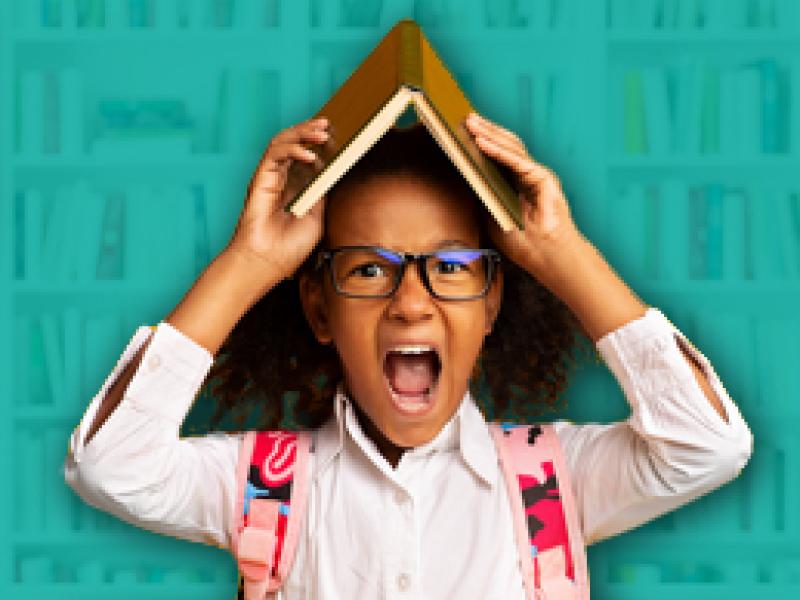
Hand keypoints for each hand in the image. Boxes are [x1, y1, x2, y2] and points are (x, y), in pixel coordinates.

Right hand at [224, 116, 330, 284]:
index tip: (339, 134)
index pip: (307, 156)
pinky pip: (274, 154)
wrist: (267, 264)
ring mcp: (269, 178)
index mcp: (294, 187)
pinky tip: (309, 154)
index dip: (320, 142)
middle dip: (311, 130)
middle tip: (329, 124)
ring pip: (283, 142)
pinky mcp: (260, 179)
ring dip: (303, 133)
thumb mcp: (317, 218)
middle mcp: (281, 179)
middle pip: (294, 143)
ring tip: (322, 133)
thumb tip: (334, 172)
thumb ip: (322, 194)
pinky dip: (293, 149)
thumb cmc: (289, 248)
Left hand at [464, 111, 585, 284]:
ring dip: (489, 135)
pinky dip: (500, 152)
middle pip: (504, 145)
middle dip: (484, 130)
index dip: (482, 140)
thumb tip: (463, 179)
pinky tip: (484, 144)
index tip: (462, 129)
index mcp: (516, 182)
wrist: (547, 258)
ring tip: (471, 125)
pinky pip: (518, 162)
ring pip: (511, 148)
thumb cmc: (523, 242)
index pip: (497, 154)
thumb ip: (482, 197)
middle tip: (464, 118)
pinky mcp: (544, 179)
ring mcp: (537, 175)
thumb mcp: (491, 217)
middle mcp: (528, 175)